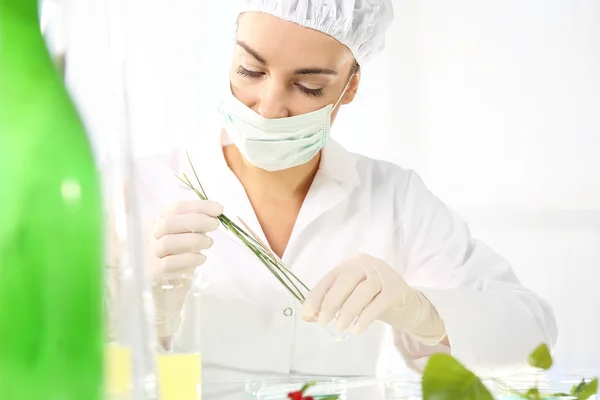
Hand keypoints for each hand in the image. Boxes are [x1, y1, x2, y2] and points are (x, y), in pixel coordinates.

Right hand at [145, 200, 222, 336]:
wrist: (168, 292)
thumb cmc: (180, 260)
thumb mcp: (188, 238)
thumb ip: (197, 225)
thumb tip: (216, 211)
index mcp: (158, 222)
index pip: (177, 208)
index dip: (199, 206)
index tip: (219, 209)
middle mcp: (150, 236)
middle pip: (169, 222)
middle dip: (196, 220)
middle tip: (215, 225)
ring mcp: (149, 254)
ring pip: (168, 242)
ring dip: (194, 240)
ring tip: (208, 244)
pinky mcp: (153, 273)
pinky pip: (169, 263)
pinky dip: (189, 259)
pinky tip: (201, 259)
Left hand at [301, 253, 445, 344]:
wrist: (407, 304)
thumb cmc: (373, 299)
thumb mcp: (350, 298)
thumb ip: (330, 304)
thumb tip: (308, 316)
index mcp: (352, 263)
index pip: (331, 277)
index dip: (317, 295)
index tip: (308, 313)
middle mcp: (368, 264)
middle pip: (347, 279)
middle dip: (332, 301)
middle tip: (323, 321)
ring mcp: (384, 275)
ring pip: (362, 291)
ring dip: (347, 311)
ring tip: (339, 329)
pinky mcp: (397, 290)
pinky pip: (378, 304)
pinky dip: (365, 317)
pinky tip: (356, 329)